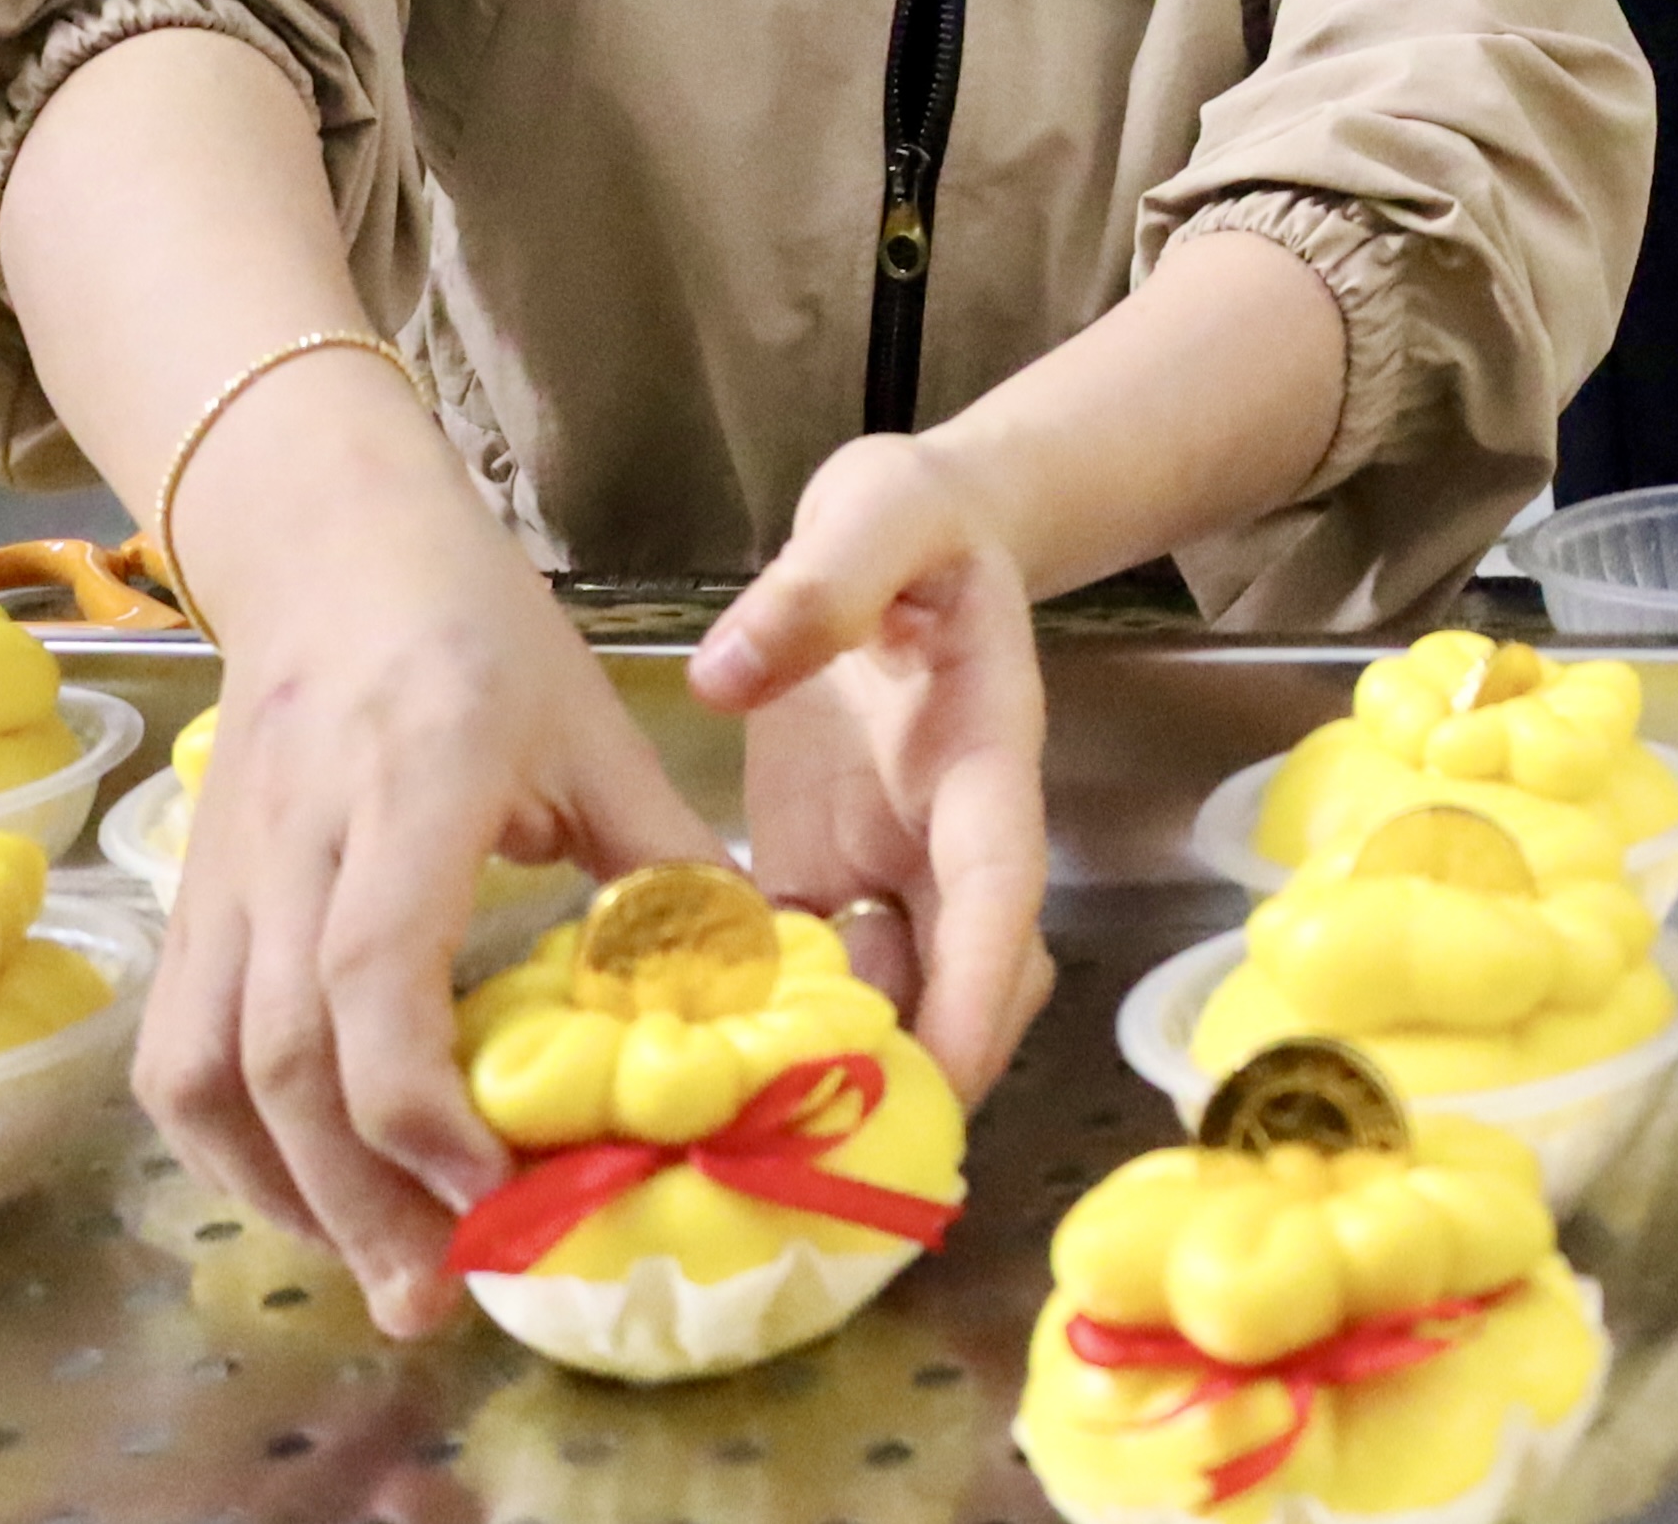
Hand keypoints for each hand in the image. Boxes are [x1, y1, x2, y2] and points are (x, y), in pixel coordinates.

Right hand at [140, 456, 718, 1340]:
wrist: (334, 545)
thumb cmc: (481, 636)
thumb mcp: (599, 728)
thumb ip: (664, 860)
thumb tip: (743, 995)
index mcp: (414, 778)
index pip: (373, 972)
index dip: (419, 1105)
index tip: (491, 1190)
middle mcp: (300, 838)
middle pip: (283, 1056)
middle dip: (356, 1198)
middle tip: (436, 1296)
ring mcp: (226, 876)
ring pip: (206, 1074)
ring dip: (287, 1194)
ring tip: (378, 1267)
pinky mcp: (193, 902)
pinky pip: (179, 1056)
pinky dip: (235, 1150)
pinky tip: (313, 1193)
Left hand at [690, 436, 1061, 1119]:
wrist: (905, 534)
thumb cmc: (912, 521)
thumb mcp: (880, 514)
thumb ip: (820, 582)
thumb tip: (730, 670)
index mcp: (988, 764)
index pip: (997, 894)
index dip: (976, 991)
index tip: (939, 1080)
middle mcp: (945, 844)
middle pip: (957, 985)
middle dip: (913, 1079)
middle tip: (821, 1163)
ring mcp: (884, 870)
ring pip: (883, 1003)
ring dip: (831, 1073)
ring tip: (736, 1144)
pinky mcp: (820, 875)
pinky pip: (804, 979)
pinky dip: (760, 1034)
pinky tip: (681, 1078)